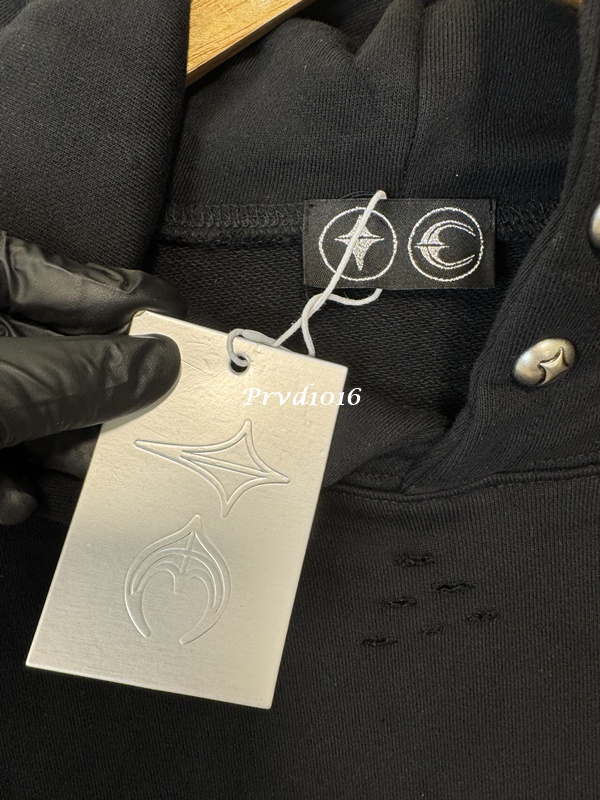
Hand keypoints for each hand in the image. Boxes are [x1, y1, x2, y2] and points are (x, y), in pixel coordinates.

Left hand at [0, 232, 185, 524]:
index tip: (199, 346)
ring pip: (38, 414)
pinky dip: (11, 484)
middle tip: (162, 430)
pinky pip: (1, 455)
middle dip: (111, 404)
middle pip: (69, 358)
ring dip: (66, 455)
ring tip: (96, 483)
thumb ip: (87, 374)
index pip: (85, 284)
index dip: (147, 314)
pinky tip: (16, 501)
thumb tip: (165, 361)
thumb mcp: (6, 384)